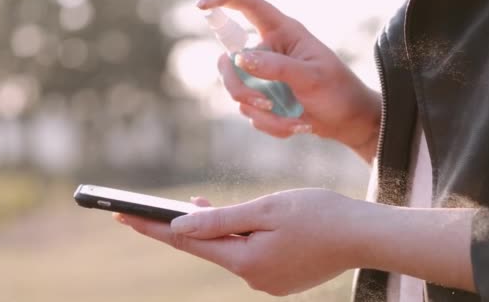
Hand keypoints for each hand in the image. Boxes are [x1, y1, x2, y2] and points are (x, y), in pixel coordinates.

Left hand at [115, 189, 363, 295]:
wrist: (365, 235)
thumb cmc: (319, 214)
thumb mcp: (265, 210)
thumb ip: (219, 220)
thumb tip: (178, 227)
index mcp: (245, 261)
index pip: (186, 243)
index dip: (153, 228)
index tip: (123, 216)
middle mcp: (252, 278)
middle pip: (204, 248)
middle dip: (178, 228)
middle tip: (145, 211)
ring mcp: (267, 281)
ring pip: (226, 250)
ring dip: (210, 230)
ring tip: (196, 206)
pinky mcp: (280, 277)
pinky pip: (245, 255)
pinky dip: (233, 237)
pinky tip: (233, 223)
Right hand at [198, 0, 380, 161]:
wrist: (347, 121)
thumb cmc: (337, 91)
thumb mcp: (311, 77)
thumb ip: (277, 67)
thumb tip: (240, 58)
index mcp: (282, 32)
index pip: (248, 5)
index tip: (201, 5)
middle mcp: (267, 51)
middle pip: (229, 61)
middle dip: (240, 88)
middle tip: (264, 103)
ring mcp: (262, 76)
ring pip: (236, 92)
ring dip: (263, 113)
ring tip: (295, 120)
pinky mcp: (262, 98)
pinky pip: (249, 113)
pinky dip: (270, 125)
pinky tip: (295, 125)